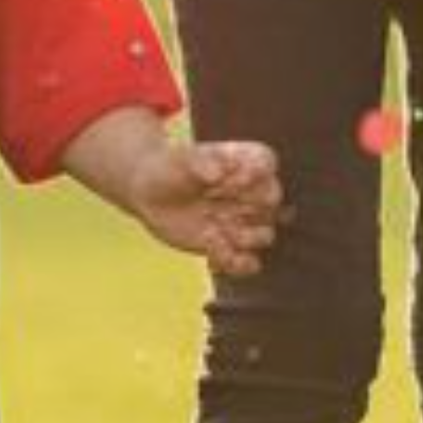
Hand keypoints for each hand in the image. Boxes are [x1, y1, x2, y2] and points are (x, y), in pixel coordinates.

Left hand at [125, 135, 282, 276]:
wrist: (150, 193)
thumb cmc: (170, 168)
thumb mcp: (181, 159)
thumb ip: (201, 162)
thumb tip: (216, 174)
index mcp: (243, 162)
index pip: (267, 162)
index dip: (251, 173)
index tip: (221, 179)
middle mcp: (250, 192)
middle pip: (272, 201)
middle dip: (247, 207)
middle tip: (213, 206)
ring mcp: (243, 221)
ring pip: (266, 235)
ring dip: (243, 238)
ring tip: (213, 232)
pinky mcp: (231, 247)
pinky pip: (249, 263)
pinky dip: (236, 264)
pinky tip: (211, 254)